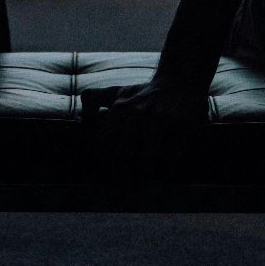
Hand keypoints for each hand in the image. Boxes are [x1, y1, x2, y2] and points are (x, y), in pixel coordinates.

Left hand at [80, 78, 209, 182]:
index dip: (104, 164)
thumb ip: (95, 100)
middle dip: (123, 177)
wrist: (181, 79)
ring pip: (146, 162)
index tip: (108, 174)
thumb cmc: (145, 92)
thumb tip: (82, 123)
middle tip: (127, 186)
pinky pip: (170, 160)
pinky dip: (167, 173)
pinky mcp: (182, 127)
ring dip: (145, 177)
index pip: (103, 144)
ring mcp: (161, 120)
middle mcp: (138, 113)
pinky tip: (166, 174)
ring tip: (145, 183)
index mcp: (120, 107)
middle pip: (123, 157)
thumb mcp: (117, 91)